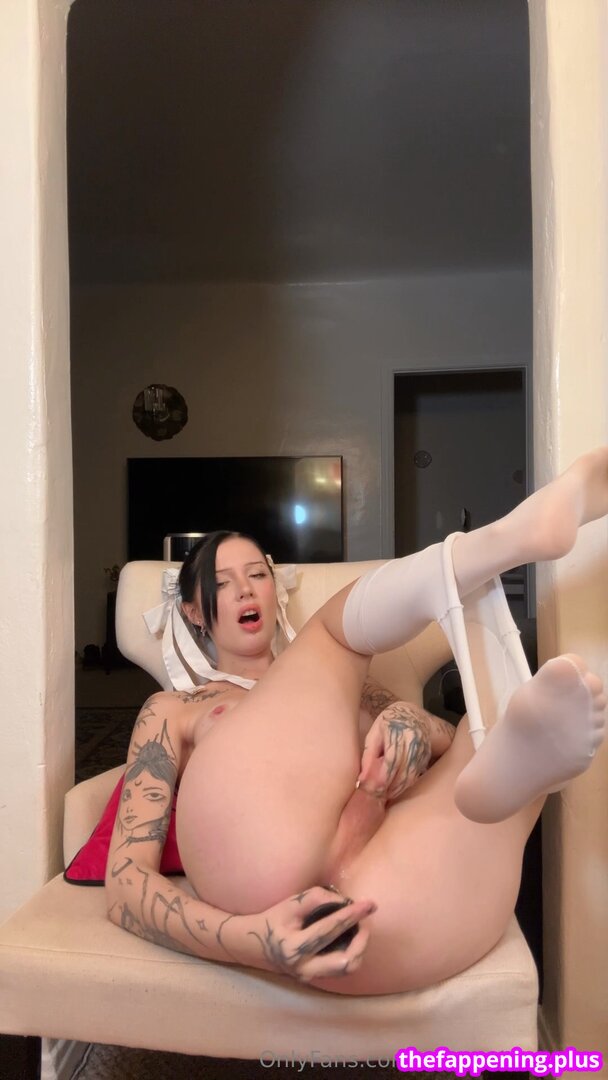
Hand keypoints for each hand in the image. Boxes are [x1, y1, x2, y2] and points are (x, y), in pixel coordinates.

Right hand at [233, 886, 376, 982]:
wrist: (253, 945)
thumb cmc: (272, 921)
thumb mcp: (290, 905)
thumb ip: (316, 899)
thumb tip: (344, 901)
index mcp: (294, 948)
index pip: (329, 930)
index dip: (352, 915)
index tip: (369, 904)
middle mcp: (304, 968)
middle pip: (346, 962)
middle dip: (362, 941)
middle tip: (365, 920)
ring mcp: (310, 977)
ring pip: (347, 969)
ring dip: (359, 948)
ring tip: (359, 927)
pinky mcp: (315, 978)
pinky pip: (340, 969)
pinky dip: (351, 953)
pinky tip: (351, 937)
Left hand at [357, 702, 431, 801]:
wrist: (413, 715)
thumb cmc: (388, 724)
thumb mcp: (375, 732)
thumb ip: (369, 753)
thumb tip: (362, 778)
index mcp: (397, 730)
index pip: (392, 757)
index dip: (384, 775)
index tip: (375, 789)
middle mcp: (413, 739)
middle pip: (403, 768)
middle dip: (391, 785)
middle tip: (379, 796)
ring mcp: (422, 747)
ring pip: (411, 774)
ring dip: (398, 788)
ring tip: (386, 795)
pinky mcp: (426, 755)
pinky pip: (416, 773)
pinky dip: (405, 784)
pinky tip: (396, 789)